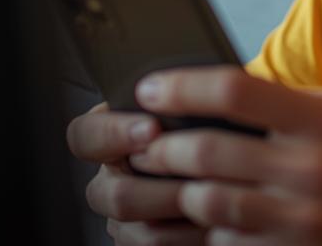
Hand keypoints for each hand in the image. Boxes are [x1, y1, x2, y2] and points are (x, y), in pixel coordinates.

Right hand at [66, 102, 202, 244]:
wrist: (236, 173)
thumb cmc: (215, 134)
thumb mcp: (195, 113)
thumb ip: (181, 107)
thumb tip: (190, 91)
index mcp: (114, 138)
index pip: (85, 135)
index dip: (113, 132)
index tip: (153, 128)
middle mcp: (111, 179)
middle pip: (110, 193)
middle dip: (156, 189)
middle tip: (193, 182)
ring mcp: (122, 218)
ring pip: (130, 229)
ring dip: (176, 217)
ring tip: (213, 204)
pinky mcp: (139, 242)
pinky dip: (185, 239)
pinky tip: (214, 224)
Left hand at [123, 66, 321, 244]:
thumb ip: (305, 100)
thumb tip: (238, 90)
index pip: (233, 89)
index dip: (179, 85)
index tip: (150, 86)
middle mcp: (312, 170)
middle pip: (207, 150)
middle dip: (160, 144)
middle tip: (138, 138)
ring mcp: (304, 223)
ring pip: (207, 204)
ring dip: (169, 193)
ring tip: (152, 182)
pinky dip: (201, 235)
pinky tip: (187, 224)